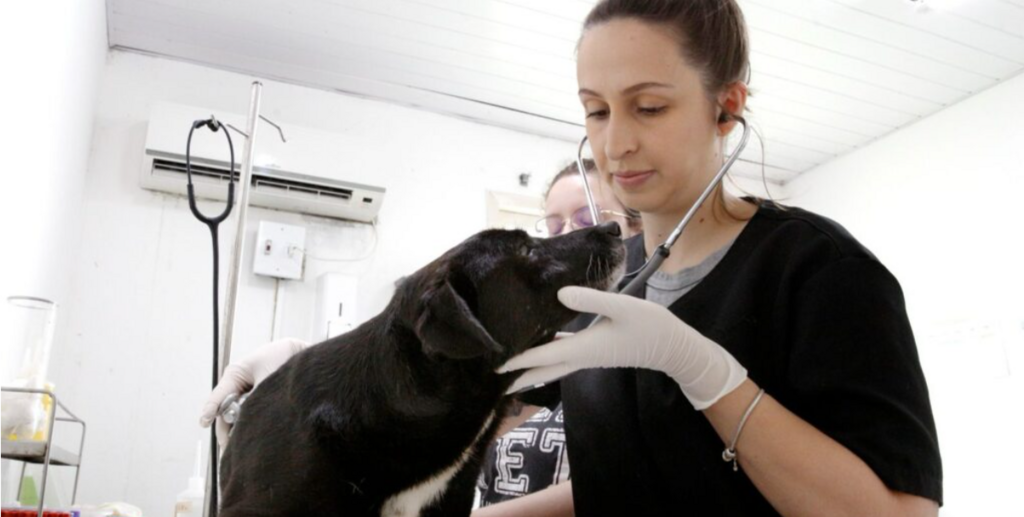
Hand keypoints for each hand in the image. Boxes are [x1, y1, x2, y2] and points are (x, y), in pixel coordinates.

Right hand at [198, 337, 309, 443]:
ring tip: (238, 448)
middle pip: (225, 412)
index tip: (204, 422)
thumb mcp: (269, 375)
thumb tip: (250, 416)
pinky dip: (248, 426)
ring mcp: (245, 395)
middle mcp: (236, 386)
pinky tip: (249, 439)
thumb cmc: (282, 358)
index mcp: (235, 375)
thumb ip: (258, 394)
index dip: (210, 410)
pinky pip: (248, 416)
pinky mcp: (255, 402)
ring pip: (236, 417)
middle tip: (227, 448)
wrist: (301, 356)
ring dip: (238, 430)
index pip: (218, 396)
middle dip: (226, 430)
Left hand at [499, 286, 746, 409]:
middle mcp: (581, 356)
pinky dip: (547, 354)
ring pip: (551, 365)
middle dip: (517, 375)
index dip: (517, 360)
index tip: (493, 365)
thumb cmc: (650, 326)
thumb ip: (592, 300)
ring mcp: (588, 356)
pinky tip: (540, 343)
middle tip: (491, 378)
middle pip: (542, 370)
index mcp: (584, 348)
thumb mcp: (623, 308)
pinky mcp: (594, 351)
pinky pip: (563, 356)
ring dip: (530, 367)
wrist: (673, 346)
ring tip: (508, 365)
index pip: (542, 356)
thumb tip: (559, 293)